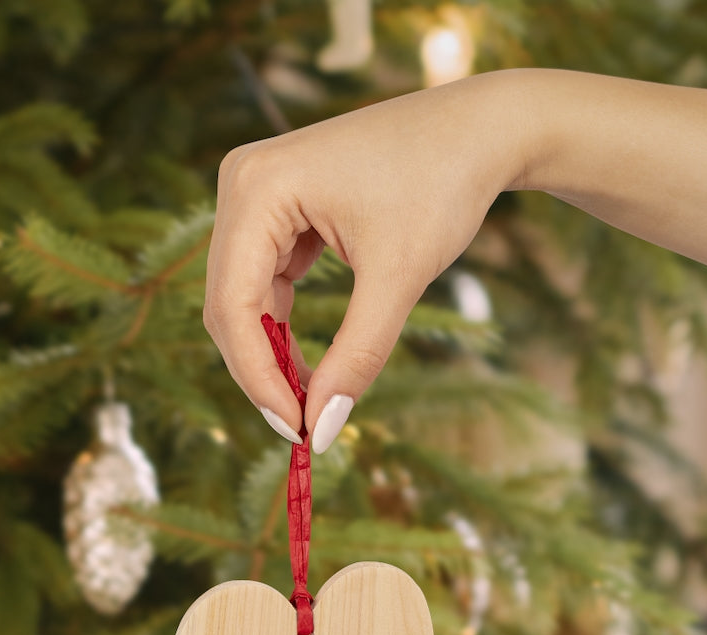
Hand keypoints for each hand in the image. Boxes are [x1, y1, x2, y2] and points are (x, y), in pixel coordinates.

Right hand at [203, 73, 532, 451]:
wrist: (478, 131)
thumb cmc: (442, 186)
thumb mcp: (398, 278)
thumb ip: (356, 357)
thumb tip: (321, 430)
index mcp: (257, 187)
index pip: (234, 305)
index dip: (258, 378)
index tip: (297, 431)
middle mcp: (241, 183)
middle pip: (228, 305)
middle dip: (262, 371)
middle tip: (303, 427)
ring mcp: (255, 193)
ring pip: (242, 300)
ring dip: (272, 354)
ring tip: (311, 401)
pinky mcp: (276, 208)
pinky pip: (263, 282)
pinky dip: (283, 327)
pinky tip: (309, 364)